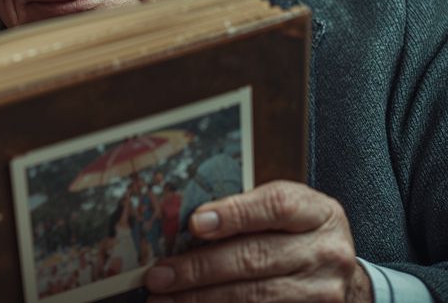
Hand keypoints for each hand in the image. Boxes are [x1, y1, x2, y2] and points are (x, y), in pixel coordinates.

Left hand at [144, 180, 371, 301]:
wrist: (342, 278)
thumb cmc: (297, 235)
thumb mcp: (286, 212)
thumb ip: (245, 211)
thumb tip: (184, 224)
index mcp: (317, 212)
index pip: (276, 206)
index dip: (234, 214)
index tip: (194, 224)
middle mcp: (325, 252)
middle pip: (256, 257)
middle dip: (199, 268)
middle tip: (158, 276)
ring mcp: (323, 292)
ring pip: (256, 296)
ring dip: (202, 299)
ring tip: (164, 300)